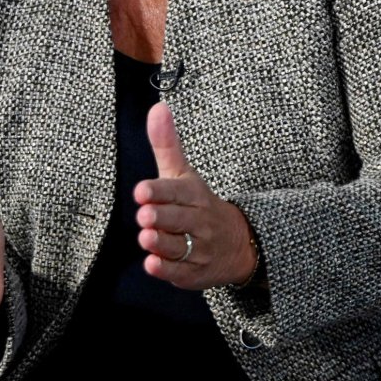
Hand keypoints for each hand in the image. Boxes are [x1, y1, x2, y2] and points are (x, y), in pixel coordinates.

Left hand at [135, 103, 258, 289]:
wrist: (238, 243)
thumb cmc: (198, 204)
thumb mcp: (184, 174)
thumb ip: (166, 144)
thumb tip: (157, 107)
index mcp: (194, 195)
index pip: (177, 191)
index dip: (159, 191)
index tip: (141, 191)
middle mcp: (198, 221)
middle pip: (178, 219)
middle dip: (161, 217)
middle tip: (144, 215)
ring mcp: (198, 248)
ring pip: (178, 247)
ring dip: (161, 243)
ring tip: (146, 238)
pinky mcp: (194, 272)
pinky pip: (180, 272)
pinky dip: (166, 269)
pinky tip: (152, 264)